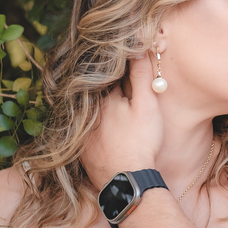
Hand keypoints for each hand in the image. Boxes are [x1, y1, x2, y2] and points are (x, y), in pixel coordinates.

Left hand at [81, 55, 162, 189]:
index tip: (129, 71)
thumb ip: (141, 75)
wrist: (127, 180)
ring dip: (101, 111)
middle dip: (110, 92)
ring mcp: (82, 132)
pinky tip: (106, 134)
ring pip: (92, 114)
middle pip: (99, 95)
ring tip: (116, 116)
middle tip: (124, 101)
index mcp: (102, 97)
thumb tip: (137, 47)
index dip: (122, 74)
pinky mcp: (81, 150)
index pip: (112, 77)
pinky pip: (86, 133)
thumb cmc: (141, 141)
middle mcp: (87, 112)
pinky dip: (95, 130)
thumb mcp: (146, 105)